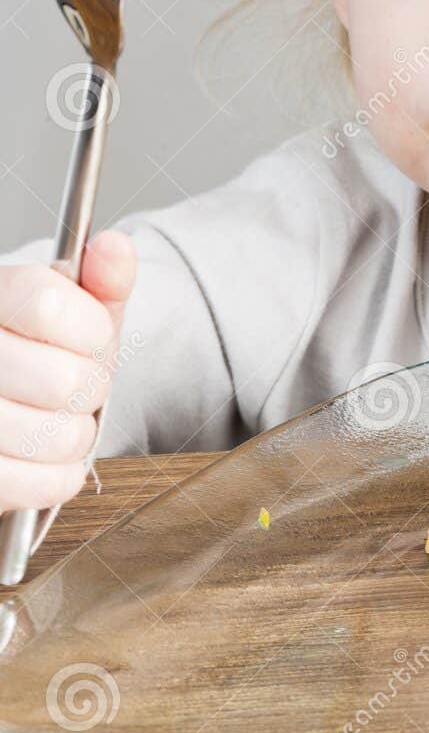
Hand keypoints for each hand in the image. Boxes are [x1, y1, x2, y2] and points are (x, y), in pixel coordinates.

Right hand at [0, 229, 135, 511]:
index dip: (91, 330)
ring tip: (60, 420)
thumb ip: (101, 281)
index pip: (45, 305)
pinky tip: (47, 456)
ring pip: (55, 437)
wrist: (5, 402)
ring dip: (78, 435)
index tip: (90, 336)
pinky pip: (39, 484)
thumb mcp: (74, 310)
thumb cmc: (39, 354)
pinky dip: (60, 475)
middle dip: (91, 388)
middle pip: (61, 380)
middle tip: (77, 386)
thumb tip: (114, 248)